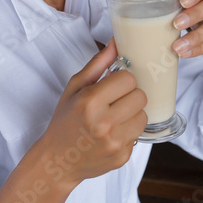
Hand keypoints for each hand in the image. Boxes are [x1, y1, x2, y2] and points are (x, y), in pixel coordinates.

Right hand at [42, 38, 146, 188]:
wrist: (58, 160)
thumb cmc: (65, 120)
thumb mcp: (75, 87)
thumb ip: (98, 64)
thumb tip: (117, 42)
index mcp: (90, 101)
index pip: (128, 79)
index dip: (122, 79)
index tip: (113, 85)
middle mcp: (104, 123)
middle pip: (140, 96)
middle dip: (129, 95)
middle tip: (115, 100)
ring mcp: (115, 142)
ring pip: (144, 116)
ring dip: (133, 113)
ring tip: (115, 116)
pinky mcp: (122, 157)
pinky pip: (139, 135)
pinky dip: (128, 131)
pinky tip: (112, 133)